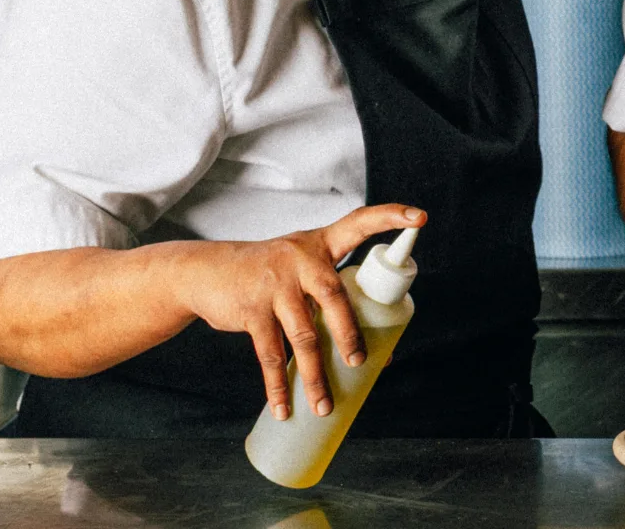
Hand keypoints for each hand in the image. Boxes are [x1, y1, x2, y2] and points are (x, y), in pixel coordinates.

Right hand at [175, 203, 424, 420]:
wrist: (206, 271)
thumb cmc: (269, 275)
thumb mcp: (299, 270)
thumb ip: (332, 300)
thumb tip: (379, 358)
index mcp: (321, 244)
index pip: (359, 223)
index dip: (389, 217)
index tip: (419, 218)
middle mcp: (300, 258)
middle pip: (334, 297)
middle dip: (349, 334)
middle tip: (359, 362)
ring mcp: (274, 284)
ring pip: (303, 336)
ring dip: (315, 376)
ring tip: (324, 405)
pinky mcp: (251, 309)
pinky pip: (270, 354)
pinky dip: (278, 385)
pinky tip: (284, 407)